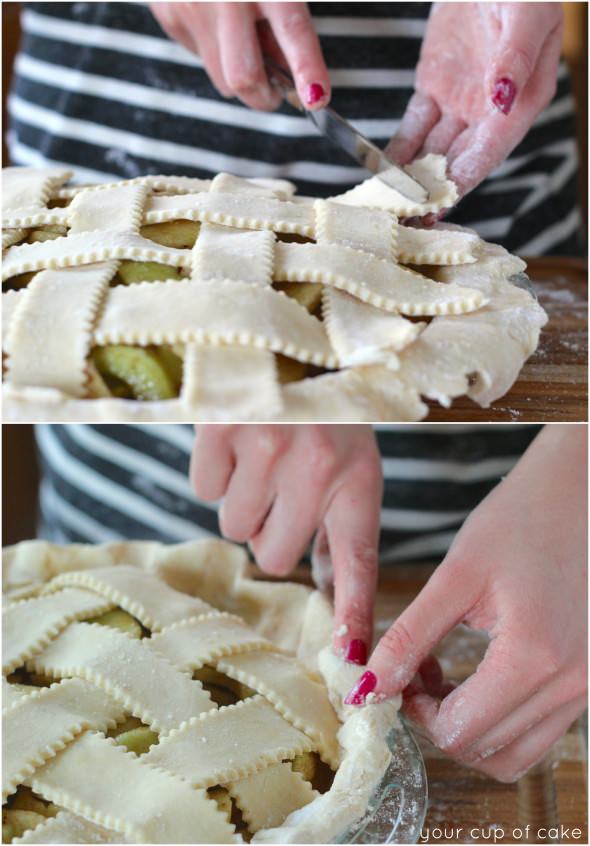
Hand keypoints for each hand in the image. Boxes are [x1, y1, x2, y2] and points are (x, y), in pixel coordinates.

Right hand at [150, 2, 329, 110]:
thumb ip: (287, 20)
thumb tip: (290, 71)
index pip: (292, 31)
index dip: (307, 69)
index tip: (317, 98)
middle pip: (243, 77)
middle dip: (263, 96)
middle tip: (277, 91)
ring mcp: (190, 7)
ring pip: (221, 77)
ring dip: (240, 72)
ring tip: (245, 35)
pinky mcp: (168, 15)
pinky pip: (200, 56)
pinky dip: (216, 49)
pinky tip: (217, 17)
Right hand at [190, 425, 382, 658]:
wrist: (286, 341)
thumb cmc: (324, 411)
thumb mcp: (353, 459)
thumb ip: (342, 523)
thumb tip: (328, 587)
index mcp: (358, 477)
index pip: (357, 563)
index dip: (353, 616)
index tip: (352, 663)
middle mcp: (317, 467)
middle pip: (273, 557)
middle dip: (271, 533)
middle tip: (281, 490)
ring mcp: (267, 446)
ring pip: (234, 527)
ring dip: (243, 503)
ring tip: (262, 460)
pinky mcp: (221, 428)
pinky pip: (204, 490)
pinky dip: (215, 473)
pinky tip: (237, 443)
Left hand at [349, 425, 586, 781]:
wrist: (581, 491)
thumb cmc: (519, 519)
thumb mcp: (456, 576)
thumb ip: (410, 636)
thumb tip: (367, 687)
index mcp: (533, 657)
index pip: (459, 732)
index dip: (414, 712)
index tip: (398, 675)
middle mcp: (570, 684)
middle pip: (485, 750)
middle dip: (436, 720)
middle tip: (415, 671)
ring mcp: (587, 686)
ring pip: (515, 753)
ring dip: (470, 727)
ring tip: (443, 673)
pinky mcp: (589, 678)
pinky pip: (539, 729)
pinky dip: (501, 718)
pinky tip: (478, 670)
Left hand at [386, 2, 562, 197]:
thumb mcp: (525, 12)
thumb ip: (516, 58)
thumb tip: (502, 102)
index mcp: (523, 99)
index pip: (489, 152)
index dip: (462, 182)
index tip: (436, 207)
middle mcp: (492, 111)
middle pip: (459, 161)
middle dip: (433, 194)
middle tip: (405, 223)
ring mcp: (461, 102)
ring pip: (433, 151)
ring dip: (412, 181)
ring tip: (388, 210)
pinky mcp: (435, 88)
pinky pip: (414, 127)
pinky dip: (398, 152)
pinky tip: (381, 176)